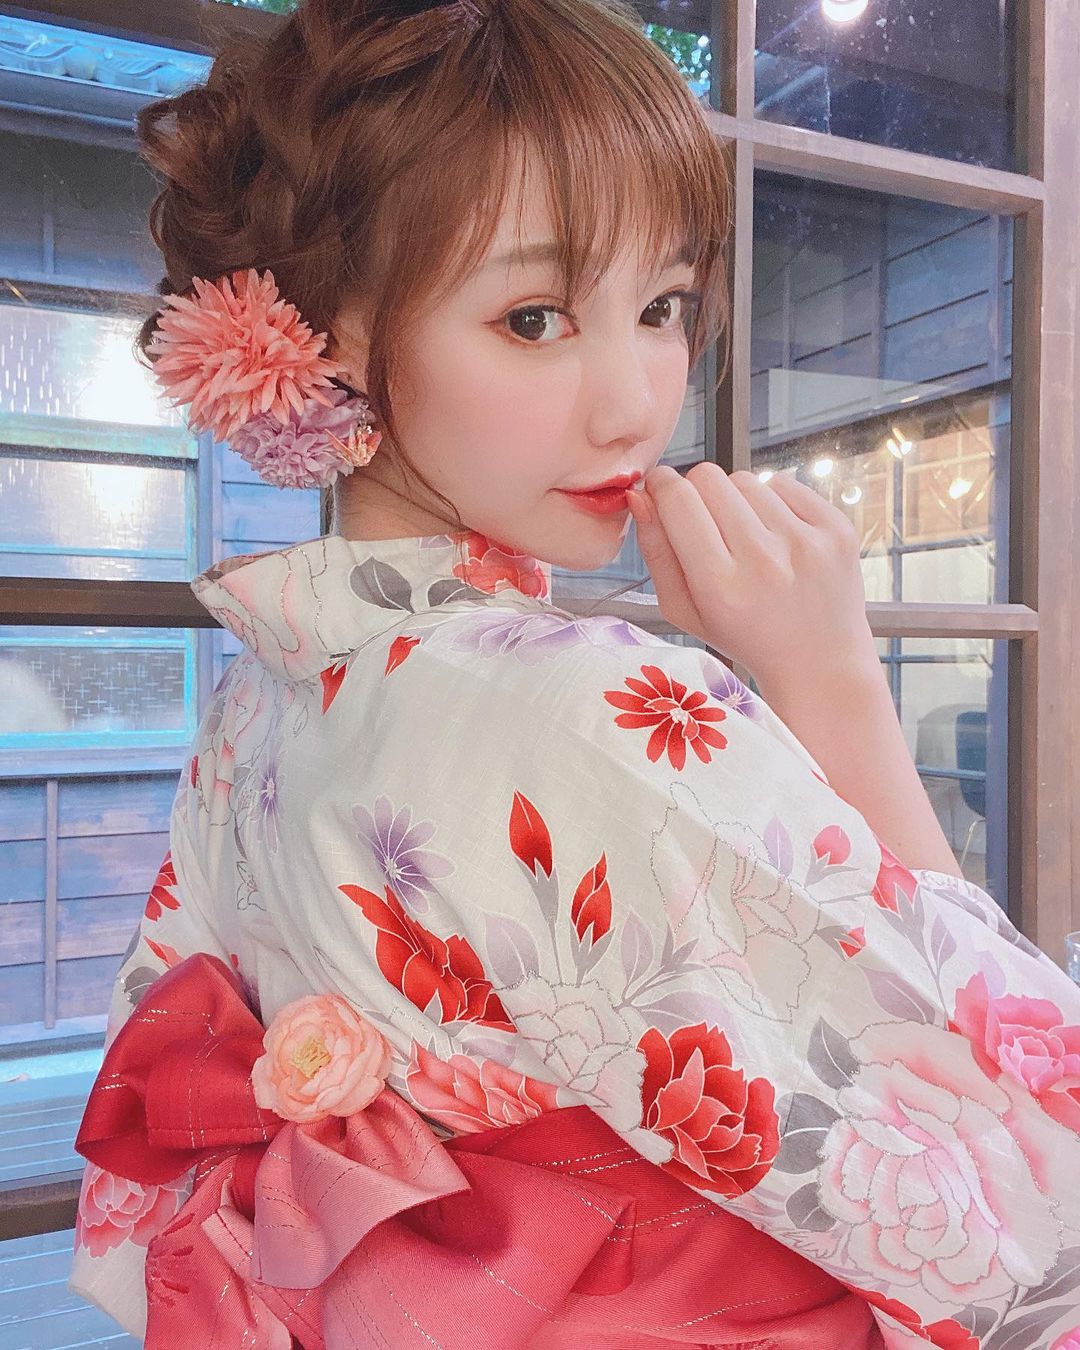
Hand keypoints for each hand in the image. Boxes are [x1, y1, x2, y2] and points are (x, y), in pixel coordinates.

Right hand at [625, 462, 878, 689]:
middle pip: (709, 478)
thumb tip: (641, 496)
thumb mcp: (685, 611)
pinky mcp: (836, 529)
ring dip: (737, 500)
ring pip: (745, 479)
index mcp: (720, 586)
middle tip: (707, 524)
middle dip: (696, 492)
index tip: (660, 491)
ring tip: (747, 538)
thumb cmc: (745, 638)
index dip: (661, 486)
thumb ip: (656, 553)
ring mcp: (807, 541)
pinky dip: (772, 502)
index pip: (678, 500)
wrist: (820, 662)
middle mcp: (765, 560)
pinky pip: (784, 483)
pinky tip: (777, 536)